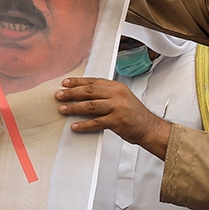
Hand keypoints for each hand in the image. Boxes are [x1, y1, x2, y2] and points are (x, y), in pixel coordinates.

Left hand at [56, 77, 171, 158]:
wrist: (149, 128)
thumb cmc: (135, 115)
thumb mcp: (123, 98)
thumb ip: (107, 94)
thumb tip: (86, 94)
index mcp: (117, 87)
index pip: (94, 82)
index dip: (78, 82)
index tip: (65, 83)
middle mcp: (117, 95)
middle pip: (89, 91)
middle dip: (72, 93)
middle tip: (60, 95)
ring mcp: (117, 108)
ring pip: (90, 106)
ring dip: (74, 108)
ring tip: (63, 109)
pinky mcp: (116, 121)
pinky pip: (96, 123)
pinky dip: (84, 125)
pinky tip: (75, 126)